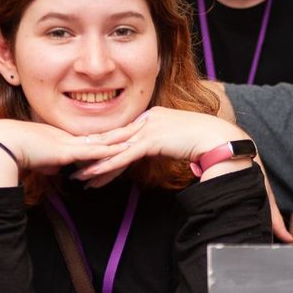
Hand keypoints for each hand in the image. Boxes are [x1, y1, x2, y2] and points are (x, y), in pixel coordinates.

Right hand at [0, 119, 132, 185]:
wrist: (0, 146)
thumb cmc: (15, 152)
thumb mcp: (39, 159)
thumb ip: (52, 164)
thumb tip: (59, 171)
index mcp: (66, 137)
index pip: (96, 135)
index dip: (114, 131)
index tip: (130, 125)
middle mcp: (71, 137)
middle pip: (106, 132)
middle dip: (127, 127)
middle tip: (147, 120)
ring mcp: (70, 142)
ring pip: (104, 139)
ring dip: (125, 136)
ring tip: (145, 131)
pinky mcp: (67, 151)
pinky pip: (94, 151)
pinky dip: (111, 150)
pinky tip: (126, 149)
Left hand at [72, 108, 253, 185]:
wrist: (217, 137)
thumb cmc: (205, 139)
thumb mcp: (180, 137)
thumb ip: (166, 141)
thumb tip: (163, 149)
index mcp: (152, 116)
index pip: (124, 134)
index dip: (106, 146)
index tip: (91, 157)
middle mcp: (147, 119)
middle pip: (114, 139)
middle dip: (93, 154)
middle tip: (76, 165)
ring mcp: (148, 128)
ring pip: (115, 148)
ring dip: (95, 164)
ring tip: (79, 177)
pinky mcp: (151, 140)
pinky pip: (124, 155)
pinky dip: (108, 166)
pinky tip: (94, 175)